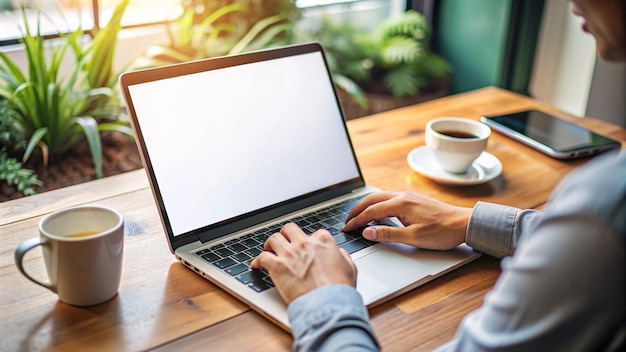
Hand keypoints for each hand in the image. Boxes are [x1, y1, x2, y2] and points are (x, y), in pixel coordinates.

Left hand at [251, 223, 356, 303]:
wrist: (328, 302)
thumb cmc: (339, 289)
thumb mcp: (349, 268)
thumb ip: (343, 256)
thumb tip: (340, 254)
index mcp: (323, 241)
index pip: (313, 233)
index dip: (309, 241)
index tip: (306, 248)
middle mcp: (305, 243)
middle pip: (289, 230)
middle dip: (286, 235)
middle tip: (284, 243)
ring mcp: (290, 253)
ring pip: (273, 239)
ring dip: (270, 244)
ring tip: (269, 250)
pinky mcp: (278, 266)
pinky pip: (262, 257)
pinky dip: (257, 261)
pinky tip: (256, 265)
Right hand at [342, 191, 471, 249]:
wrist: (464, 224)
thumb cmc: (442, 232)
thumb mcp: (413, 237)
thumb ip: (388, 234)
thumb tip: (367, 232)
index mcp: (400, 204)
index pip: (371, 212)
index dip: (356, 220)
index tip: (346, 228)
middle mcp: (403, 196)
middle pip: (372, 199)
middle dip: (357, 209)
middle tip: (346, 220)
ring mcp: (409, 196)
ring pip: (380, 196)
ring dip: (366, 204)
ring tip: (357, 214)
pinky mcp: (414, 199)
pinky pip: (389, 197)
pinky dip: (377, 203)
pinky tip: (378, 210)